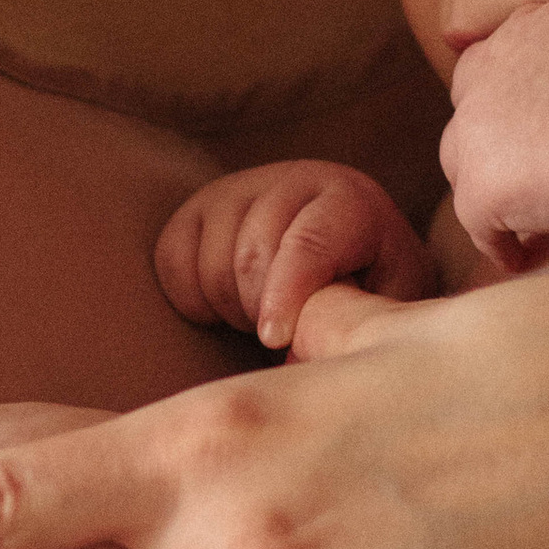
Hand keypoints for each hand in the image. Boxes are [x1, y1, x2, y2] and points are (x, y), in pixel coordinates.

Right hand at [154, 162, 436, 349]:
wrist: (346, 265)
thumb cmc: (365, 297)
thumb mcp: (376, 312)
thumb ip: (344, 331)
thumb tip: (292, 367)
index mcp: (352, 203)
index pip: (309, 242)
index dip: (287, 295)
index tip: (273, 340)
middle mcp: (295, 181)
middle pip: (253, 254)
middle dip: (258, 310)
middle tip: (277, 336)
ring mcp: (242, 187)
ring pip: (210, 259)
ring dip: (228, 307)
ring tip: (260, 319)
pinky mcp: (200, 206)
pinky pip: (172, 257)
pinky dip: (191, 297)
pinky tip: (224, 309)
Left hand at [441, 0, 548, 260]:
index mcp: (527, 29)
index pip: (499, 52)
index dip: (507, 81)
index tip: (524, 105)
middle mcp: (488, 72)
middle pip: (468, 98)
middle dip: (483, 123)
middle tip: (510, 154)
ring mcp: (475, 133)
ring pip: (461, 159)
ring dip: (483, 179)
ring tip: (510, 209)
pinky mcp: (480, 190)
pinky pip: (479, 224)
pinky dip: (498, 240)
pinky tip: (518, 258)